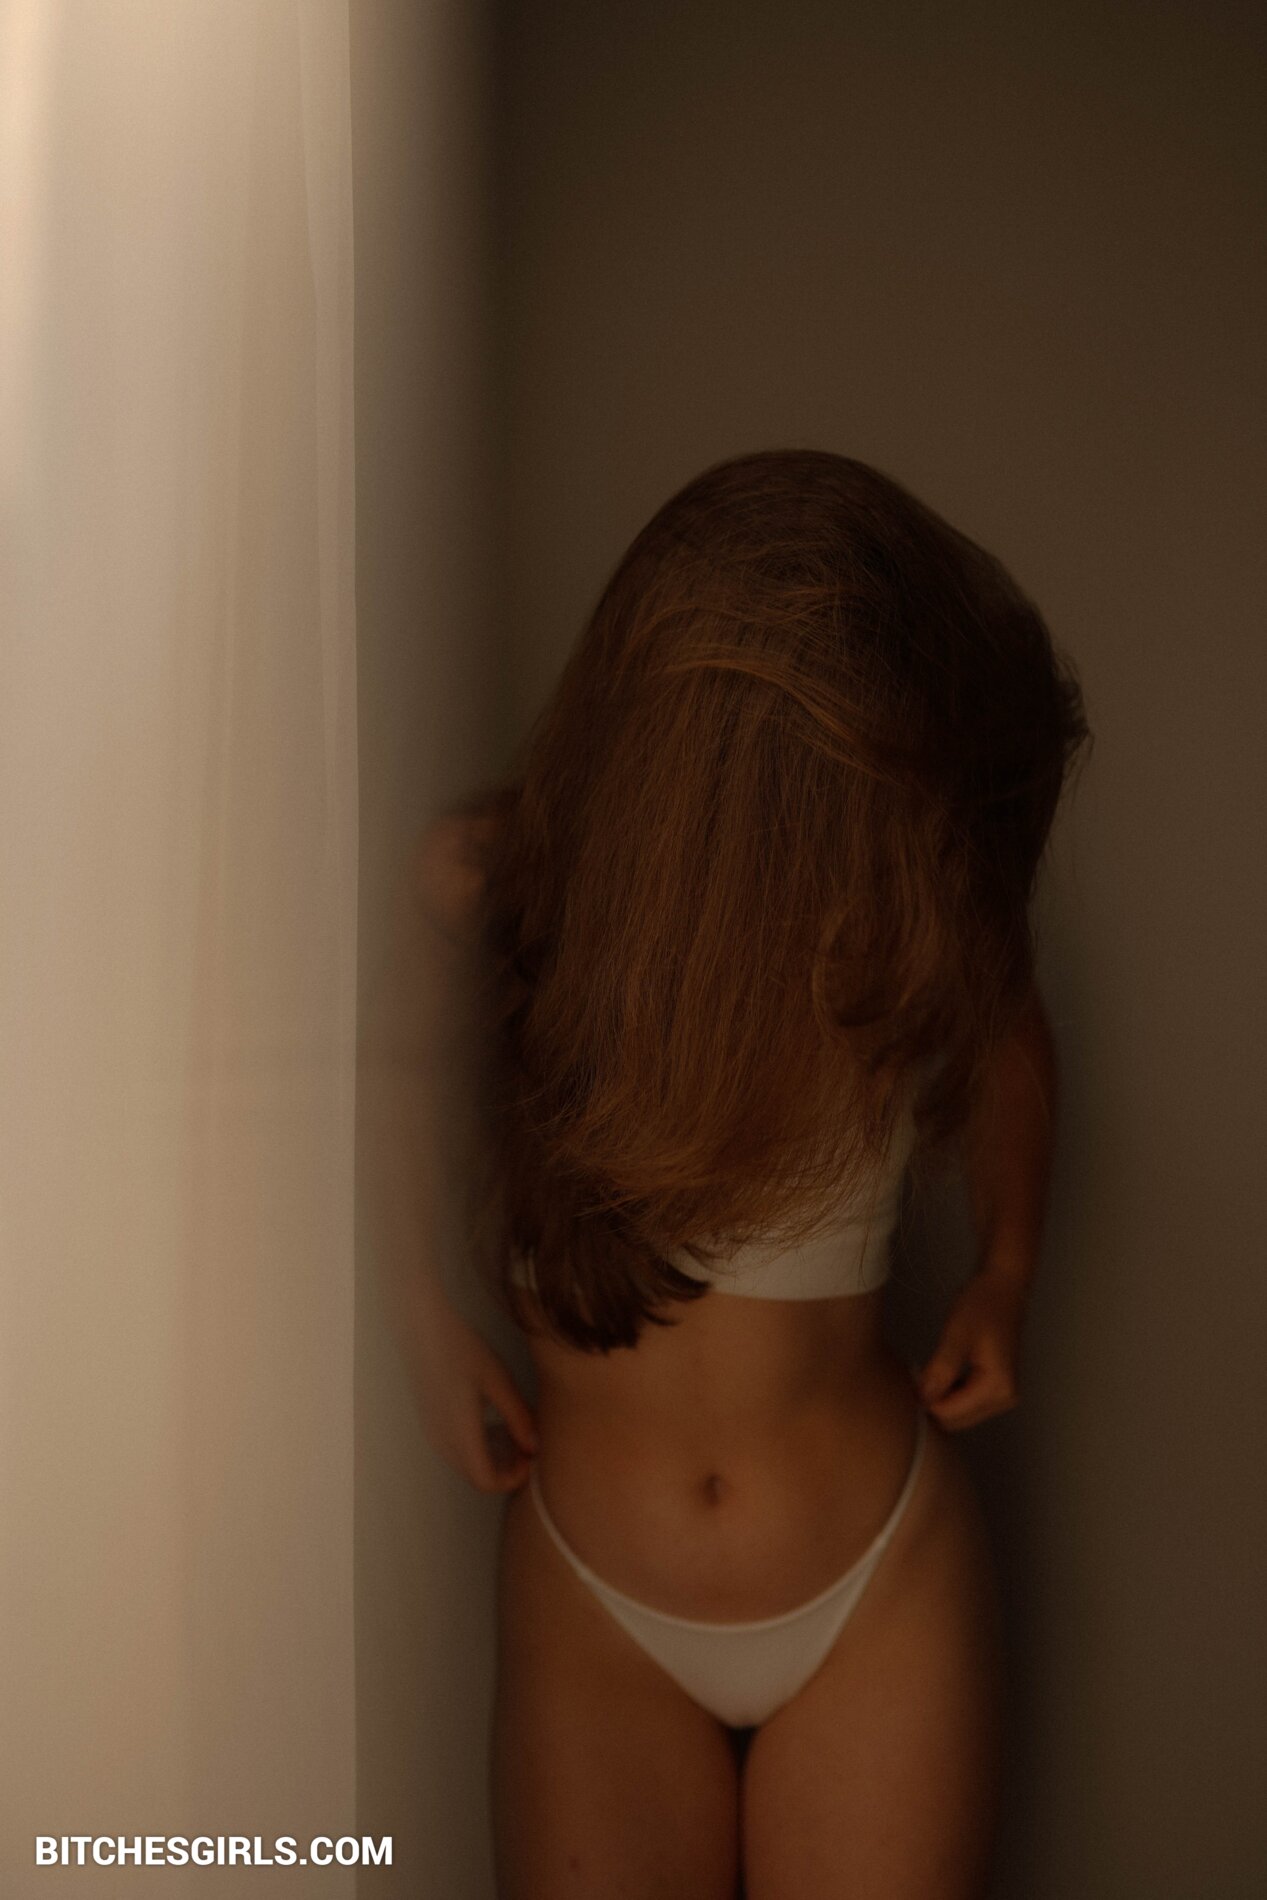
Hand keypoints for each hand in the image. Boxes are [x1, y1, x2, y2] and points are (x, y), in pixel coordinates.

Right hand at [404, 1295, 538, 1492]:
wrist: (422, 1328)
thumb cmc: (460, 1349)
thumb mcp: (497, 1379)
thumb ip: (518, 1416)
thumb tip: (535, 1446)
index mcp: (459, 1434)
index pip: (485, 1481)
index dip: (512, 1478)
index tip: (532, 1459)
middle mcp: (442, 1440)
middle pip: (476, 1476)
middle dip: (506, 1468)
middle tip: (529, 1445)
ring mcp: (433, 1432)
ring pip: (467, 1463)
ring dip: (494, 1457)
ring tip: (516, 1431)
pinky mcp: (431, 1421)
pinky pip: (457, 1448)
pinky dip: (480, 1445)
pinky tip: (495, 1421)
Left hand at [915, 1265, 1028, 1429]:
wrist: (1002, 1288)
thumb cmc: (981, 1306)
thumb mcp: (956, 1335)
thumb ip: (941, 1370)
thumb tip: (923, 1399)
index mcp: (997, 1388)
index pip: (951, 1414)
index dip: (925, 1401)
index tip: (911, 1379)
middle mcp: (1005, 1399)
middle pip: (956, 1420)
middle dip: (934, 1403)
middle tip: (917, 1376)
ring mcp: (1003, 1396)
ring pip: (959, 1415)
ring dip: (941, 1399)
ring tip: (929, 1372)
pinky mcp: (997, 1389)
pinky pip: (966, 1403)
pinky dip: (950, 1394)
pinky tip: (941, 1375)